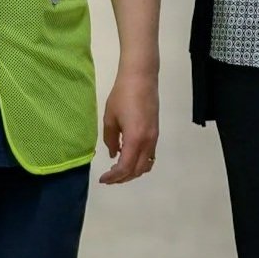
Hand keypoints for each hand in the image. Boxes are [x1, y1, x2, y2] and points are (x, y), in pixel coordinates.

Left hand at [98, 64, 158, 184]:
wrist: (141, 78)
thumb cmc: (122, 95)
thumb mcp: (109, 118)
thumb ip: (110, 139)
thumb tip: (113, 154)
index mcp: (135, 139)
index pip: (125, 167)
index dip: (114, 177)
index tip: (103, 179)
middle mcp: (147, 142)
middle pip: (137, 170)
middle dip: (123, 178)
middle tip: (109, 178)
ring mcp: (154, 138)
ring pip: (146, 165)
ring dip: (133, 172)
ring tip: (118, 171)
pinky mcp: (155, 133)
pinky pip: (150, 155)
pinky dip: (140, 162)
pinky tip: (128, 157)